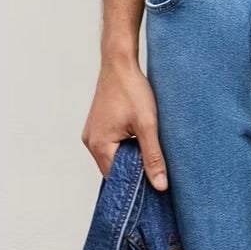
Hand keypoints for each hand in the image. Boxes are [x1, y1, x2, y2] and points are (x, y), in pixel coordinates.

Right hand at [82, 57, 169, 187]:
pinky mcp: (97, 126)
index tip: (155, 184)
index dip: (136, 183)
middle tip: (156, 168)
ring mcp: (91, 133)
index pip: (117, 178)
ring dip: (129, 158)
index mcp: (99, 145)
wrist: (119, 63)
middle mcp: (90, 142)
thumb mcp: (147, 125)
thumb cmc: (132, 90)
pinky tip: (138, 140)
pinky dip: (124, 147)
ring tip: (148, 151)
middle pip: (113, 169)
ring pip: (113, 157)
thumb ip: (153, 157)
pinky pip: (110, 146)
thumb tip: (160, 186)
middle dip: (133, 170)